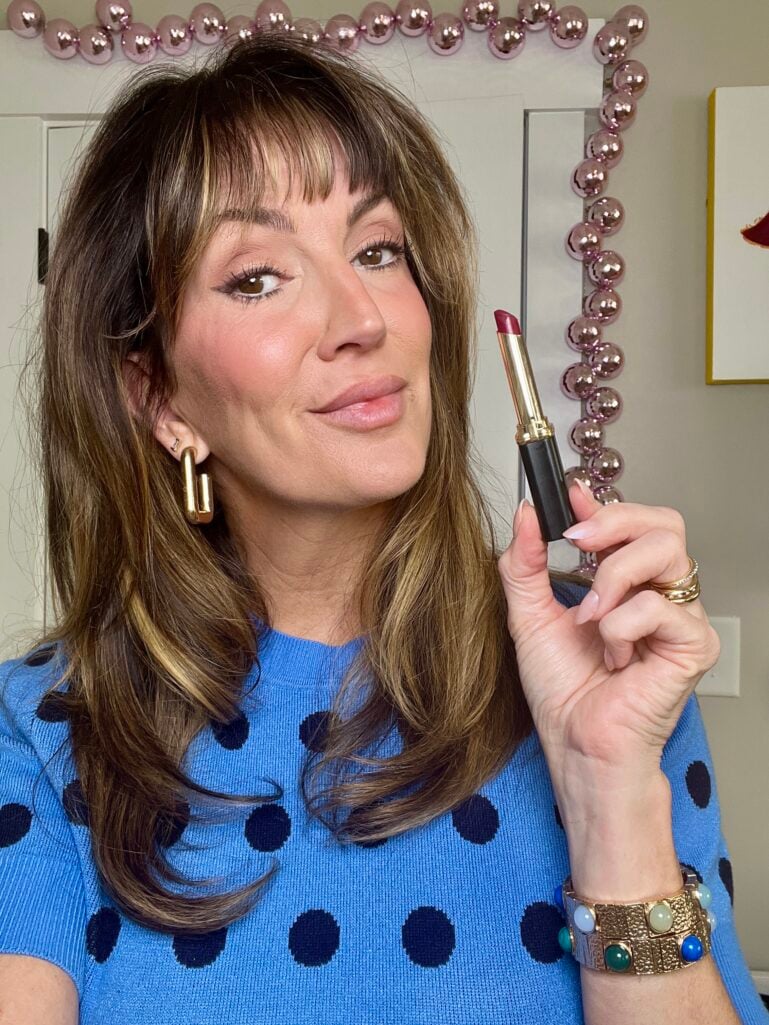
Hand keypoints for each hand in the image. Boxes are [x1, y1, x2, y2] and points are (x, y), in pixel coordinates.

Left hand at [496, 482, 720, 791]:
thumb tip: (526, 514)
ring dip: (613, 576)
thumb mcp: (529, 616)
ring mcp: (682, 618)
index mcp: (626, 582)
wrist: (576, 746)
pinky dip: (620, 626)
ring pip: (666, 551)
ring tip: (590, 615)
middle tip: (578, 544)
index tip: (567, 496)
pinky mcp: (694, 646)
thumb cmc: (563, 692)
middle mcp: (659, 593)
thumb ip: (525, 564)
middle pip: (663, 523)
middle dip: (615, 523)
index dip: (603, 504)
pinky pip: (659, 606)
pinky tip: (614, 657)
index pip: (633, 522)